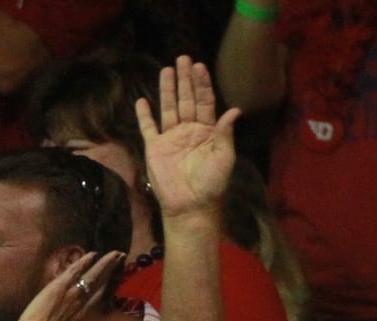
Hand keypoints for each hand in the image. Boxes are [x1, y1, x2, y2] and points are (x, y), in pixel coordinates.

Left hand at [15, 251, 123, 320]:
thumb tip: (72, 317)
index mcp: (81, 314)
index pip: (98, 296)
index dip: (107, 285)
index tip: (113, 276)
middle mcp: (81, 303)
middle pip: (100, 283)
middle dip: (111, 269)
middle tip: (120, 257)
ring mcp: (72, 293)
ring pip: (92, 275)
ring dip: (104, 262)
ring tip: (114, 253)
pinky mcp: (60, 286)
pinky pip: (76, 270)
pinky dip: (85, 261)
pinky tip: (93, 254)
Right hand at [136, 56, 241, 221]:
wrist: (191, 206)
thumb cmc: (212, 184)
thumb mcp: (224, 158)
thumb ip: (225, 133)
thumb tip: (234, 110)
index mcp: (207, 131)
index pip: (205, 102)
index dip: (202, 84)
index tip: (200, 66)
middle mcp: (189, 130)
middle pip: (186, 99)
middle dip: (185, 80)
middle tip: (184, 58)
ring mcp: (171, 139)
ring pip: (168, 108)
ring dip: (167, 89)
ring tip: (167, 70)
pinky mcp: (155, 149)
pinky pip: (148, 128)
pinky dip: (144, 115)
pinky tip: (142, 101)